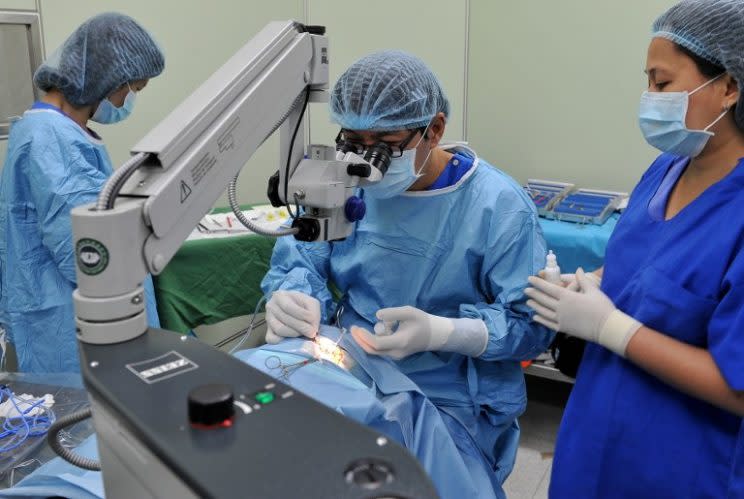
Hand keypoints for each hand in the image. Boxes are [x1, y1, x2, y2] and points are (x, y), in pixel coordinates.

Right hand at [265, 290, 320, 343]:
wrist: (294, 308)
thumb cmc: (302, 305)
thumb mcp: (310, 302)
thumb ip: (313, 313)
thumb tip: (312, 329)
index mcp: (280, 296)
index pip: (288, 307)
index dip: (302, 315)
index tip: (313, 321)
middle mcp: (271, 306)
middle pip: (285, 319)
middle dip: (301, 327)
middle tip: (312, 332)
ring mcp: (268, 319)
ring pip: (279, 329)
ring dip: (295, 333)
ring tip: (303, 333)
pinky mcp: (267, 332)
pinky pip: (272, 339)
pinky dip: (283, 340)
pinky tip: (292, 338)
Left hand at [350, 306, 486, 359]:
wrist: (435, 335)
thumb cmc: (422, 321)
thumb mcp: (409, 312)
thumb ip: (393, 313)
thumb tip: (377, 316)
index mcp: (400, 342)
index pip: (376, 344)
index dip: (364, 337)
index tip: (356, 327)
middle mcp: (396, 353)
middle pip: (372, 350)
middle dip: (360, 340)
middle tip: (352, 328)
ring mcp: (395, 356)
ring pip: (375, 351)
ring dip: (368, 339)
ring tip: (379, 325)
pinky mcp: (394, 355)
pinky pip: (379, 350)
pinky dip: (373, 341)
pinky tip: (378, 331)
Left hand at [525, 268, 640, 355]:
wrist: (607, 328)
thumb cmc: (602, 307)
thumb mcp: (593, 290)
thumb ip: (583, 279)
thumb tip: (578, 269)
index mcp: (567, 296)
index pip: (548, 288)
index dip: (538, 283)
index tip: (529, 279)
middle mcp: (561, 307)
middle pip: (543, 299)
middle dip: (534, 294)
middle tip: (525, 290)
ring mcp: (561, 319)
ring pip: (543, 312)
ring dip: (535, 306)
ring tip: (528, 302)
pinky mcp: (563, 329)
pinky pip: (548, 324)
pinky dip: (541, 320)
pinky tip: (535, 317)